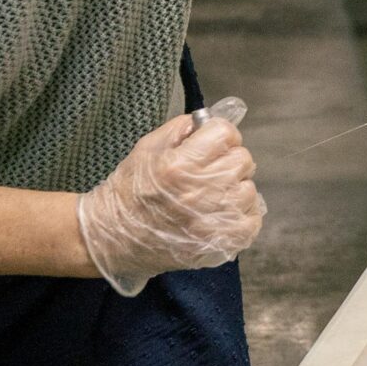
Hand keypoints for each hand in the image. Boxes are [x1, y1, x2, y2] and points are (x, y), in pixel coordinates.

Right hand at [76, 100, 264, 296]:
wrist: (114, 238)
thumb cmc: (129, 191)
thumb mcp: (147, 148)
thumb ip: (180, 129)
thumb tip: (207, 121)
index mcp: (181, 165)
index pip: (226, 133)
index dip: (219, 134)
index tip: (211, 142)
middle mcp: (202, 192)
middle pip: (243, 160)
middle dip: (228, 160)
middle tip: (209, 169)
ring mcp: (214, 220)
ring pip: (249, 190)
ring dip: (235, 189)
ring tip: (212, 195)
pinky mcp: (222, 244)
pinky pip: (252, 220)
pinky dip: (242, 215)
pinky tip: (221, 213)